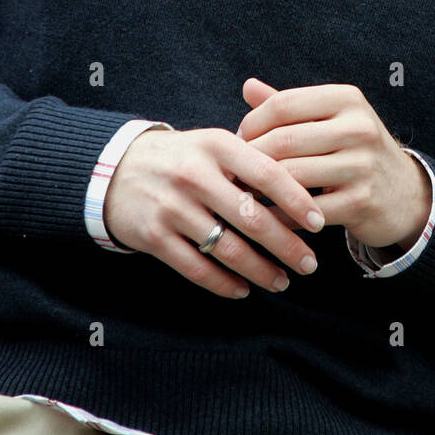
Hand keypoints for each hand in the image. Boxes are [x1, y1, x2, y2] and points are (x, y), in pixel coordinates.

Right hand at [102, 127, 325, 298]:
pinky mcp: (154, 236)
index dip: (296, 200)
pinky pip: (196, 268)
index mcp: (217, 145)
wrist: (116, 169)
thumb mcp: (214, 144)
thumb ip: (252, 161)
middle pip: (251, 218)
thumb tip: (305, 189)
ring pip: (227, 248)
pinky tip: (243, 290)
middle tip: (309, 264)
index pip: (267, 173)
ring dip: (260, 270)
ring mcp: (172, 207)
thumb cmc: (182, 157)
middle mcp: (194, 175)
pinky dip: (224, 284)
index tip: (318, 223)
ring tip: (282, 281)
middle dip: (286, 246)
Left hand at [236, 78, 432, 250]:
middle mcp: (358, 127)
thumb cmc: (354, 150)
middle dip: (251, 158)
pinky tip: (267, 216)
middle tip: (233, 170)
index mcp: (346, 99)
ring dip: (260, 188)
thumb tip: (247, 86)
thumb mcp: (330, 119)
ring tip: (243, 192)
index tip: (238, 140)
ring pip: (292, 175)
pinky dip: (280, 215)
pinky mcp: (361, 201)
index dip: (252, 123)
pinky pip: (304, 210)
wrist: (404, 192)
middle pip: (283, 140)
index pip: (283, 104)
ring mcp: (362, 165)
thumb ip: (289, 105)